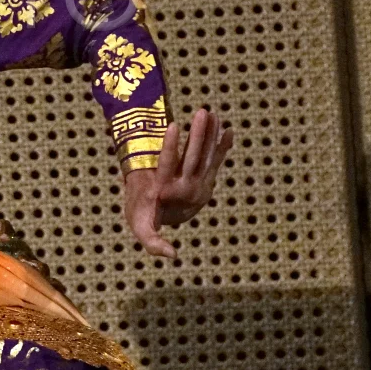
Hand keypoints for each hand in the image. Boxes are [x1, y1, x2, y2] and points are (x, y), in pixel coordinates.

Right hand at [122, 107, 233, 257]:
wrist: (164, 217)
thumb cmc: (144, 217)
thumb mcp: (141, 230)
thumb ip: (153, 244)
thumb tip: (174, 257)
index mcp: (165, 191)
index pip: (167, 165)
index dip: (170, 146)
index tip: (173, 125)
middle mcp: (185, 186)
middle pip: (192, 157)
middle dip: (198, 134)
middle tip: (203, 112)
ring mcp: (198, 182)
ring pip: (205, 156)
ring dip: (210, 134)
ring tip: (213, 113)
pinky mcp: (206, 179)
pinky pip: (215, 161)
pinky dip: (223, 146)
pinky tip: (228, 130)